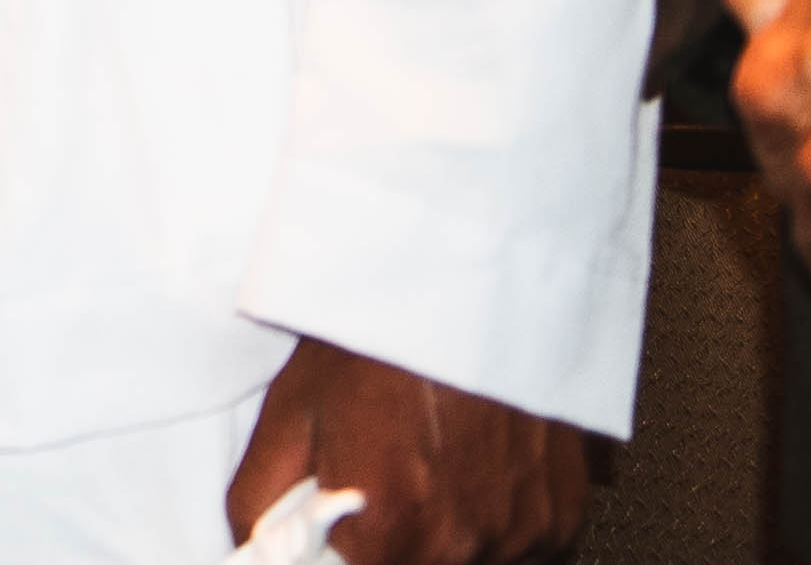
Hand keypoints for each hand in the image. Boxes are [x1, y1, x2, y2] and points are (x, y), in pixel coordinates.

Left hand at [221, 339, 588, 564]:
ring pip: (472, 559)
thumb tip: (248, 541)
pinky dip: (500, 516)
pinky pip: (526, 545)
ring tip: (437, 460)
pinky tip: (479, 463)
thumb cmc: (380, 331)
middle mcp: (461, 541)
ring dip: (450, 528)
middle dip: (394, 535)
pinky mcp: (562, 513)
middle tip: (389, 475)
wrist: (471, 274)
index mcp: (388, 527)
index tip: (345, 520)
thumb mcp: (294, 405)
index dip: (347, 546)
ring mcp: (521, 531)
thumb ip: (261, 496)